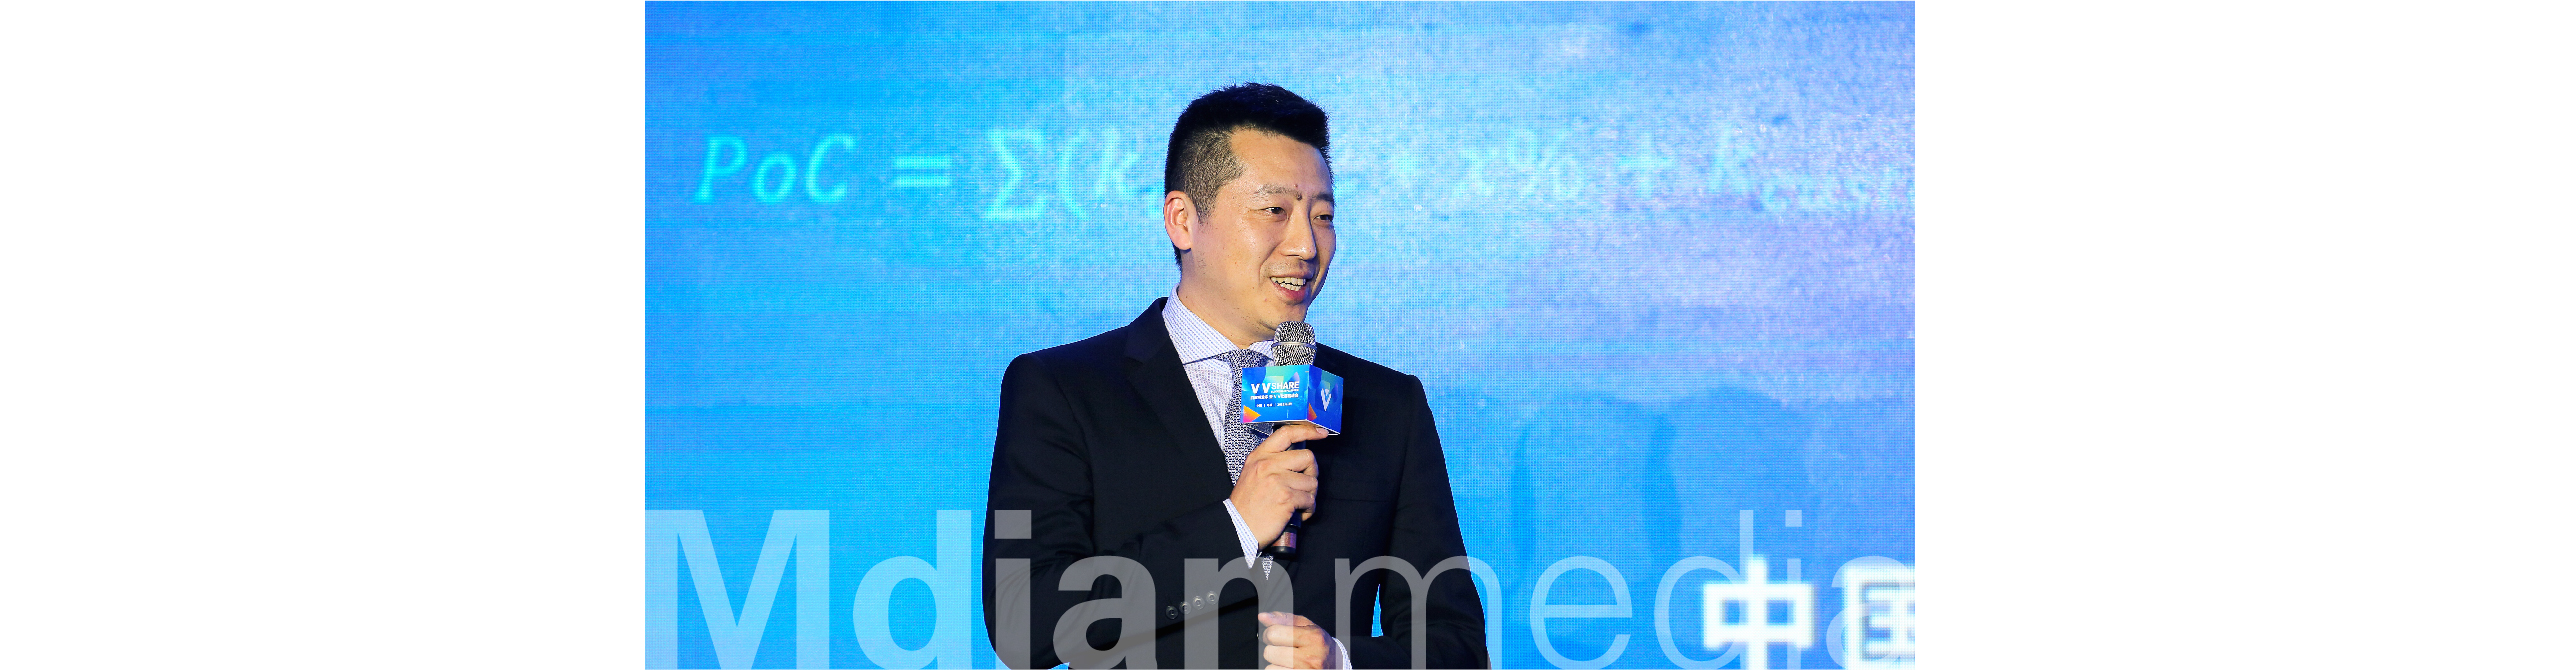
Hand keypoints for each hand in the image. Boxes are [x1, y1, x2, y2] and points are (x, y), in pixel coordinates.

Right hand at [1228, 423, 1328, 547]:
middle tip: (1305, 485)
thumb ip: (1271, 462)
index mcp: (1260, 456)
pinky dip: (1307, 510)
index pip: (1287, 433)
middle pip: (1307, 457)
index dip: (1307, 430)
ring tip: (1297, 504)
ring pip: (1312, 481)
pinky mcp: (1286, 497)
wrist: (1238, 527)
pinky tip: (1297, 514)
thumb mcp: (1252, 473)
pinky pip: (1310, 500)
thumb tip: (1297, 458)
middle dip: (1312, 473)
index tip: (1321, 432)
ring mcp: (1277, 480)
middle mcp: (1268, 464)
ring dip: (1309, 495)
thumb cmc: (1247, 505)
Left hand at [1259, 612, 1341, 668]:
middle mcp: (1310, 657)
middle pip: (1269, 652)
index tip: (1275, 636)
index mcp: (1312, 638)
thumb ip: (1283, 619)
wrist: (1335, 664)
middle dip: (1273, 650)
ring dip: (1275, 664)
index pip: (1273, 634)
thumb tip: (1262, 617)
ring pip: (1270, 668)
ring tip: (1288, 662)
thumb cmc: (1318, 644)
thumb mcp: (1306, 626)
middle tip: (1284, 650)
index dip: (1270, 634)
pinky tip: (1289, 668)